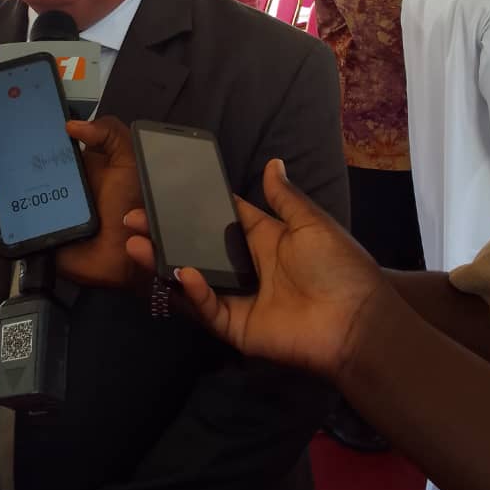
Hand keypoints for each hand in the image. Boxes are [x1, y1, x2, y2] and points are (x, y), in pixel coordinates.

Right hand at [0, 116, 150, 288]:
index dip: (6, 139)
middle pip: (6, 175)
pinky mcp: (37, 245)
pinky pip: (8, 240)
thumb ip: (107, 132)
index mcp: (65, 167)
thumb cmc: (133, 201)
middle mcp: (46, 189)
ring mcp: (38, 218)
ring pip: (1, 204)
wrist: (139, 249)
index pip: (28, 148)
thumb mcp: (126, 157)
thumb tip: (70, 124)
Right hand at [124, 158, 382, 379]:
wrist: (357, 321)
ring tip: (134, 245)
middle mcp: (247, 267)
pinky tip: (181, 271)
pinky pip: (208, 309)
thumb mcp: (312, 224)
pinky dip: (192, 292)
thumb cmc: (338, 267)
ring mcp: (239, 299)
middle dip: (164, 234)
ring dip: (164, 261)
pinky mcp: (237, 327)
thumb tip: (272, 162)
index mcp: (265, 239)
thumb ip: (284, 198)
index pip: (222, 218)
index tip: (161, 191)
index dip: (194, 205)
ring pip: (192, 278)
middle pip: (197, 247)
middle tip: (132, 219)